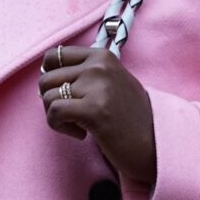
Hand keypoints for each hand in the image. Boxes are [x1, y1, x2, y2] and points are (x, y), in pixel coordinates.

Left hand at [37, 43, 156, 187]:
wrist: (154, 143)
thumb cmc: (129, 118)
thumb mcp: (110, 83)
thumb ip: (83, 74)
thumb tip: (45, 74)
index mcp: (101, 56)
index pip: (53, 56)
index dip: (50, 76)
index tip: (63, 93)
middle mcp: (99, 65)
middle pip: (46, 78)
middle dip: (51, 100)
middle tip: (71, 115)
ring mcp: (97, 86)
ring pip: (47, 95)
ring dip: (56, 116)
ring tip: (79, 126)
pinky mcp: (93, 109)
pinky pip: (54, 111)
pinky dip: (59, 126)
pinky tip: (81, 134)